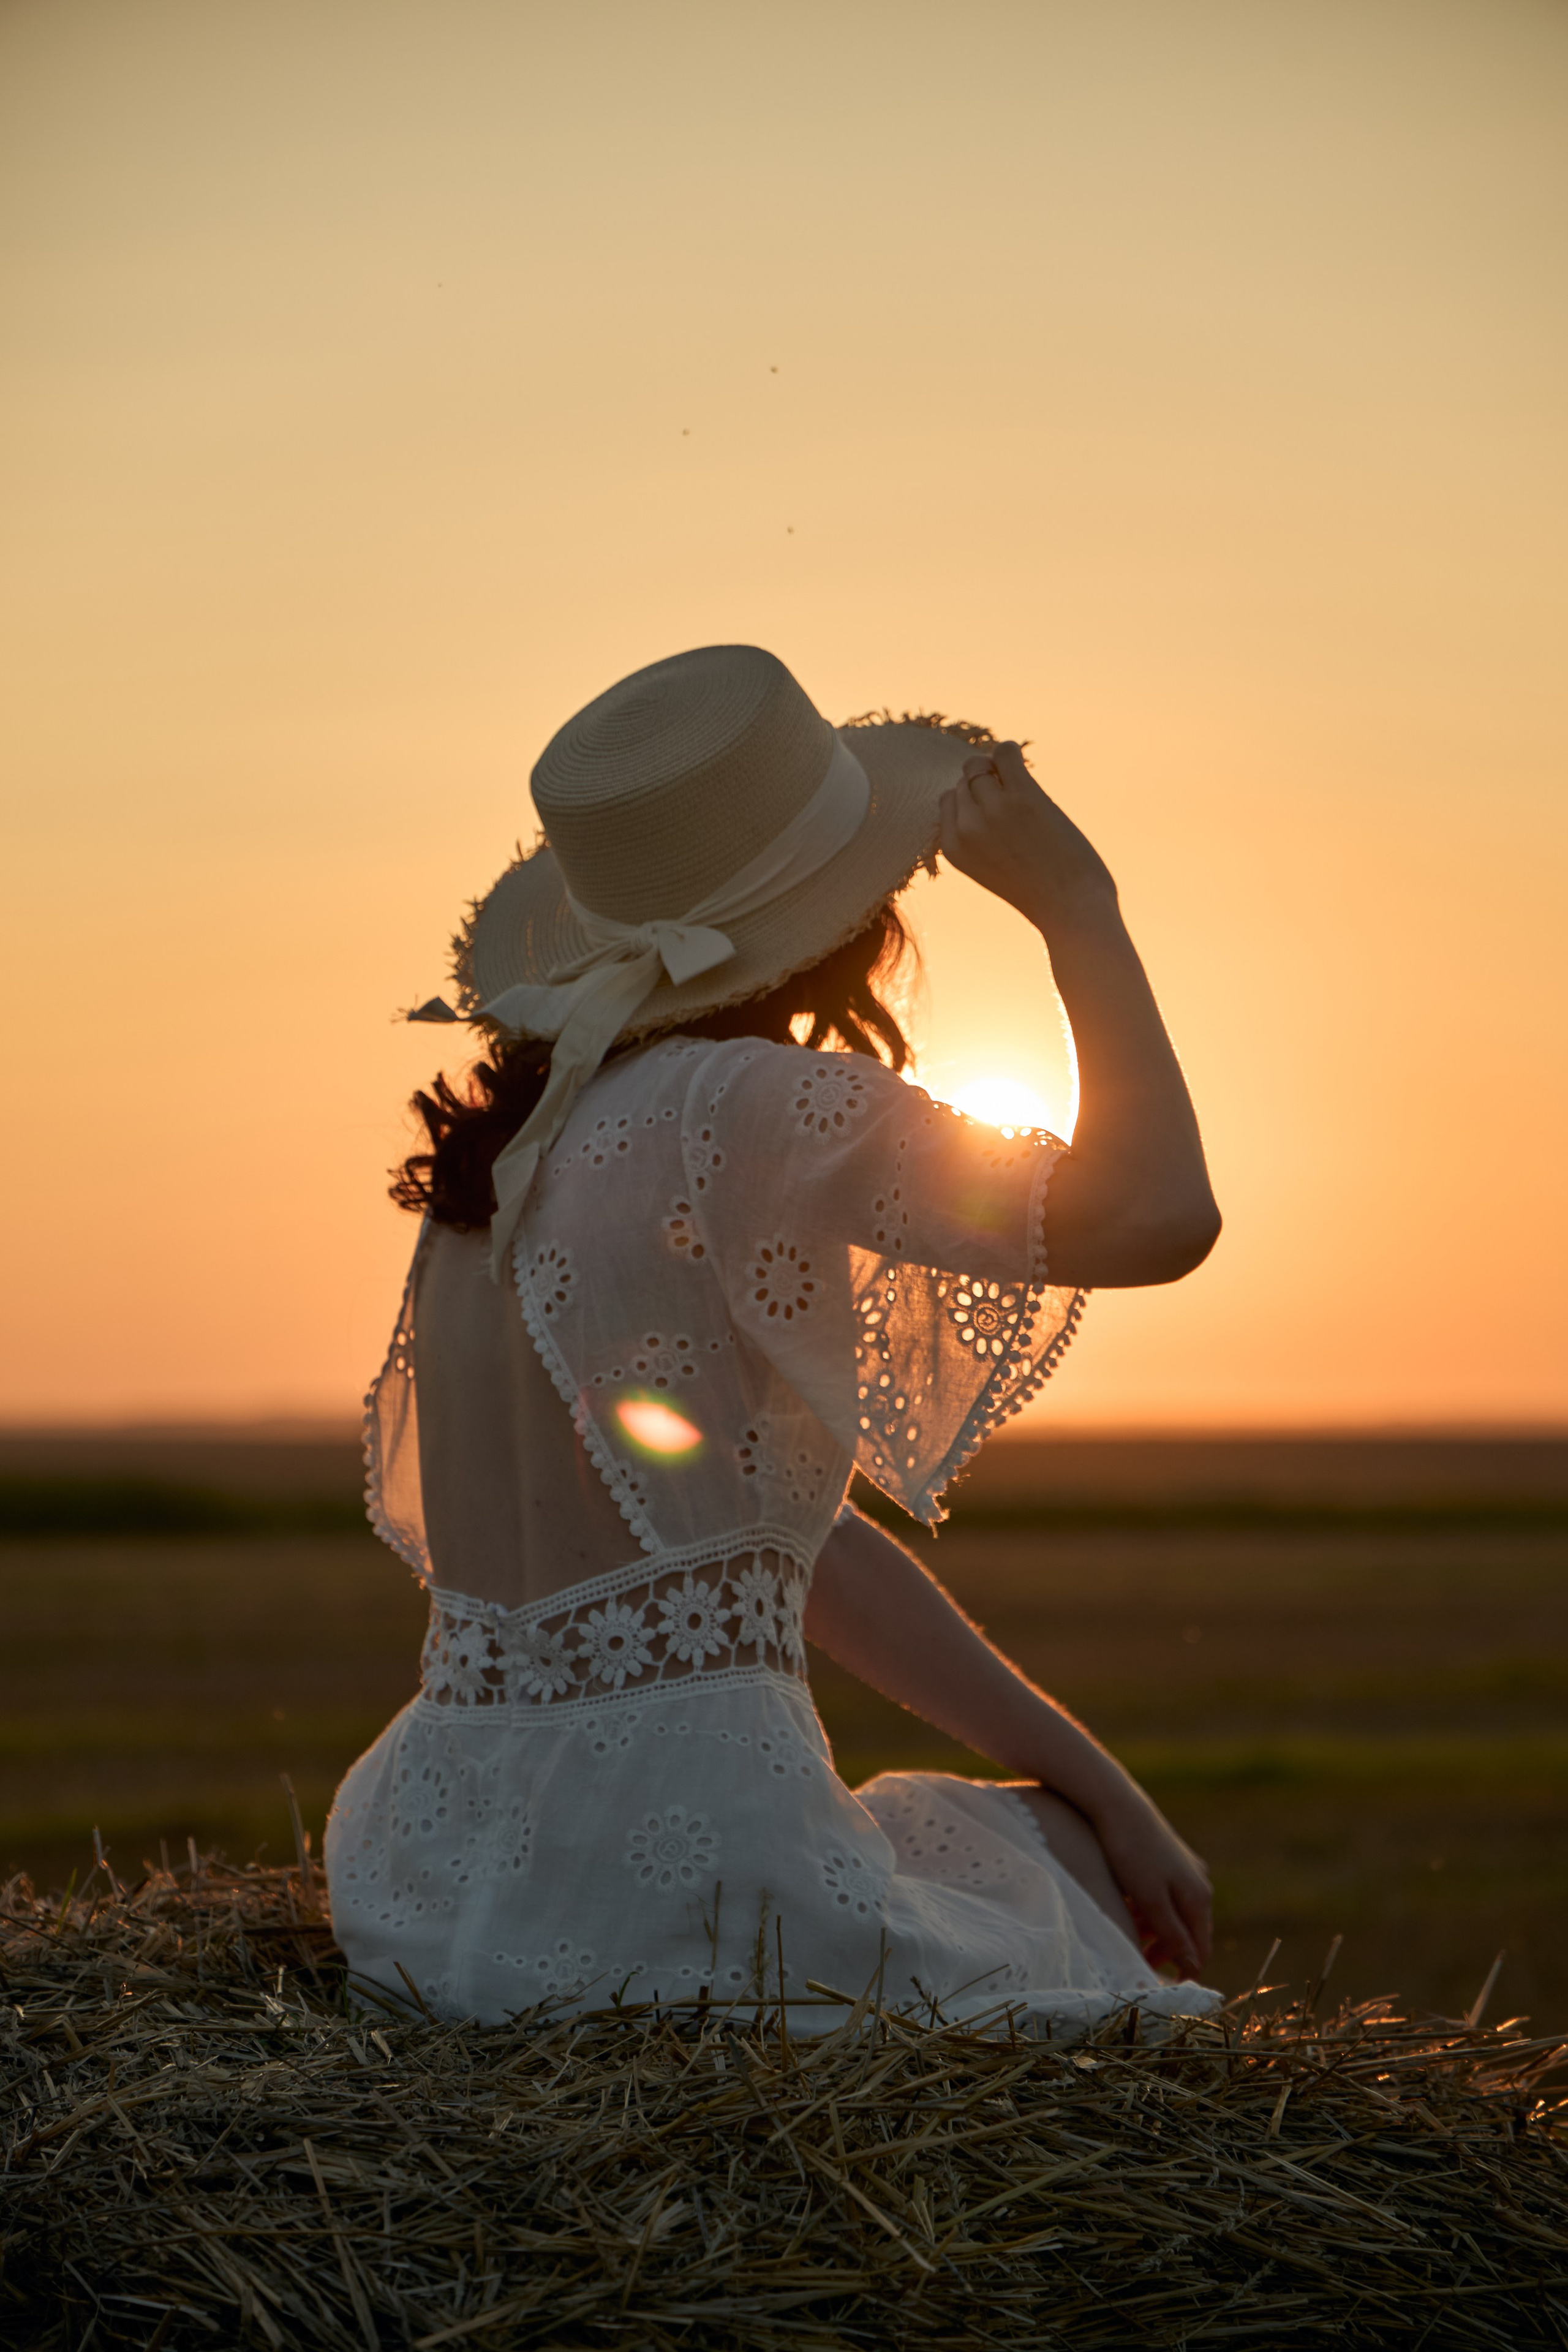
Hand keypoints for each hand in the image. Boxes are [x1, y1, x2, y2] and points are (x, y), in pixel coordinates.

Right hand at [937, 742, 1117, 932]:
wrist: (1070, 908)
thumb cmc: (1039, 891)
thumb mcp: (992, 868)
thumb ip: (979, 836)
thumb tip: (983, 784)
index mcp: (954, 848)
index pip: (948, 800)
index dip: (973, 797)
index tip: (997, 808)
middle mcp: (966, 827)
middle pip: (965, 781)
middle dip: (988, 783)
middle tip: (1017, 802)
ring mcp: (992, 810)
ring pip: (981, 765)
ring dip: (1001, 770)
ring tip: (1024, 790)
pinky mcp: (1021, 795)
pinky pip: (1005, 752)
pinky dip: (1010, 752)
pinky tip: (1022, 767)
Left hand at [1092, 1786, 1212, 1978]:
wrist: (1116, 1802)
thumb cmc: (1131, 1853)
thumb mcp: (1150, 1901)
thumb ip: (1173, 1934)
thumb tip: (1194, 1965)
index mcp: (1199, 1896)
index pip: (1201, 1948)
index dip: (1185, 1970)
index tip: (1163, 1983)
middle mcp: (1198, 1881)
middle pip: (1190, 1930)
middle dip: (1168, 1950)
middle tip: (1141, 1962)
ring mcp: (1184, 1866)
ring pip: (1175, 1911)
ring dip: (1156, 1929)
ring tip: (1130, 1934)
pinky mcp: (1166, 1855)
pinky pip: (1164, 1892)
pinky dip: (1150, 1907)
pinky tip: (1129, 1907)